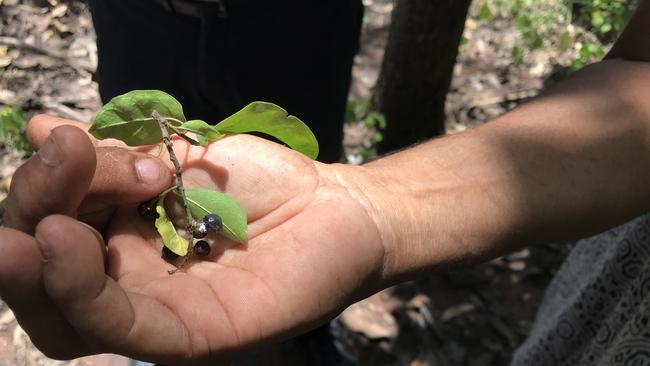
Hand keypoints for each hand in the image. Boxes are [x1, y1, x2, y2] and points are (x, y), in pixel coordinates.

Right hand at [0, 116, 384, 364]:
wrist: (334, 205)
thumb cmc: (260, 184)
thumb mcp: (179, 155)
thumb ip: (113, 153)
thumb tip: (36, 129)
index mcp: (118, 239)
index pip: (51, 222)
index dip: (47, 182)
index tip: (75, 140)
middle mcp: (127, 283)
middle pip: (43, 270)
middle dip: (35, 207)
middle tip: (63, 157)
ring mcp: (156, 314)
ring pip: (66, 313)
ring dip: (40, 261)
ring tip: (50, 217)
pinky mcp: (193, 335)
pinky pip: (122, 328)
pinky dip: (82, 292)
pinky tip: (62, 243)